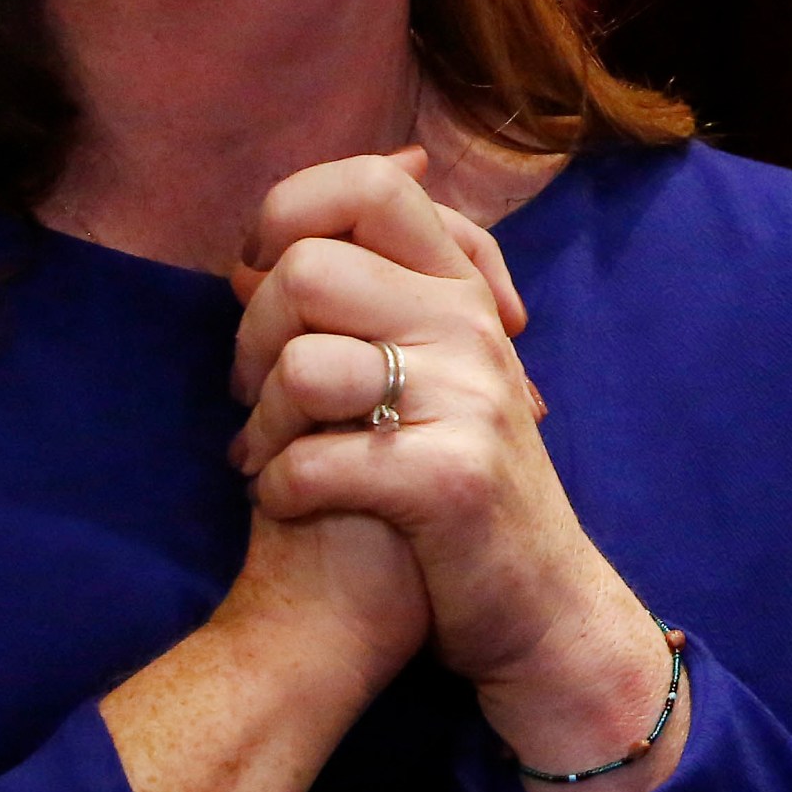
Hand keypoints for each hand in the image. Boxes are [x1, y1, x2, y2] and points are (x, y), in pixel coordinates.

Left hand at [229, 151, 684, 791]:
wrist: (540, 607)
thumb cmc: (456, 483)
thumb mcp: (428, 374)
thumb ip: (360, 304)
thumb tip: (254, 250)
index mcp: (461, 290)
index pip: (373, 184)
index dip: (291, 210)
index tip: (263, 271)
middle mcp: (471, 328)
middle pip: (307, 269)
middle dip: (251, 338)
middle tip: (256, 394)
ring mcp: (468, 401)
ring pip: (301, 365)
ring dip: (257, 425)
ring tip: (266, 456)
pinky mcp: (448, 480)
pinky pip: (311, 462)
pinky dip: (279, 490)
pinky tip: (294, 505)